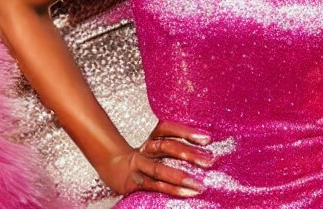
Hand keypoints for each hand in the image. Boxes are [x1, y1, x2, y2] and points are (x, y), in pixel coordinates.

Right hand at [98, 119, 215, 197]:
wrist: (112, 165)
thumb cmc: (143, 154)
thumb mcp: (157, 144)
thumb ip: (174, 144)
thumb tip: (203, 148)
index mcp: (151, 135)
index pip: (168, 128)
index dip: (187, 131)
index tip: (208, 138)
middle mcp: (145, 148)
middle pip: (167, 146)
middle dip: (189, 154)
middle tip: (210, 160)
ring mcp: (138, 165)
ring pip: (159, 169)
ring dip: (180, 177)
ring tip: (199, 185)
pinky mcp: (133, 182)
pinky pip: (154, 186)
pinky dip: (170, 190)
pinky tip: (185, 193)